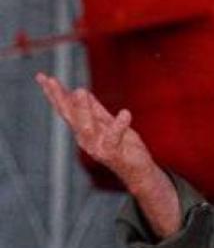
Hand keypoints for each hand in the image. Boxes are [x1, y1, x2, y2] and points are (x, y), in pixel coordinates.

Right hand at [35, 73, 157, 188]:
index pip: (66, 109)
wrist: (138, 170)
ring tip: (81, 90)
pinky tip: (125, 113)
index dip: (54, 94)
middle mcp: (86, 138)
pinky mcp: (112, 153)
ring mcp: (97, 147)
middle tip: (51, 80)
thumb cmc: (123, 147)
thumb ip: (95, 110)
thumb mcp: (108, 124)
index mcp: (83, 129)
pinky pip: (113, 137)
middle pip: (70, 116)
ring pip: (86, 126)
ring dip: (83, 108)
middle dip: (59, 98)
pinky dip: (119, 125)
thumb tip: (81, 92)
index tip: (43, 77)